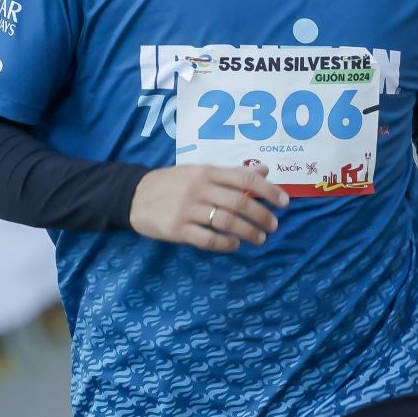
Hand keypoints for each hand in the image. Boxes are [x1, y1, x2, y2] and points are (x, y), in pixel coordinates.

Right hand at [129, 164, 289, 252]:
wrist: (134, 195)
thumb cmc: (172, 183)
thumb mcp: (200, 171)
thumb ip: (231, 173)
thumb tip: (265, 171)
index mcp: (207, 172)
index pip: (244, 179)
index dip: (268, 191)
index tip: (284, 202)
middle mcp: (199, 188)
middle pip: (239, 202)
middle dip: (261, 215)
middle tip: (273, 225)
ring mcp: (187, 209)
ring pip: (226, 221)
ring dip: (247, 232)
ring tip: (259, 239)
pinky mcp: (177, 229)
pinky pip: (206, 238)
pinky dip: (224, 244)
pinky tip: (233, 245)